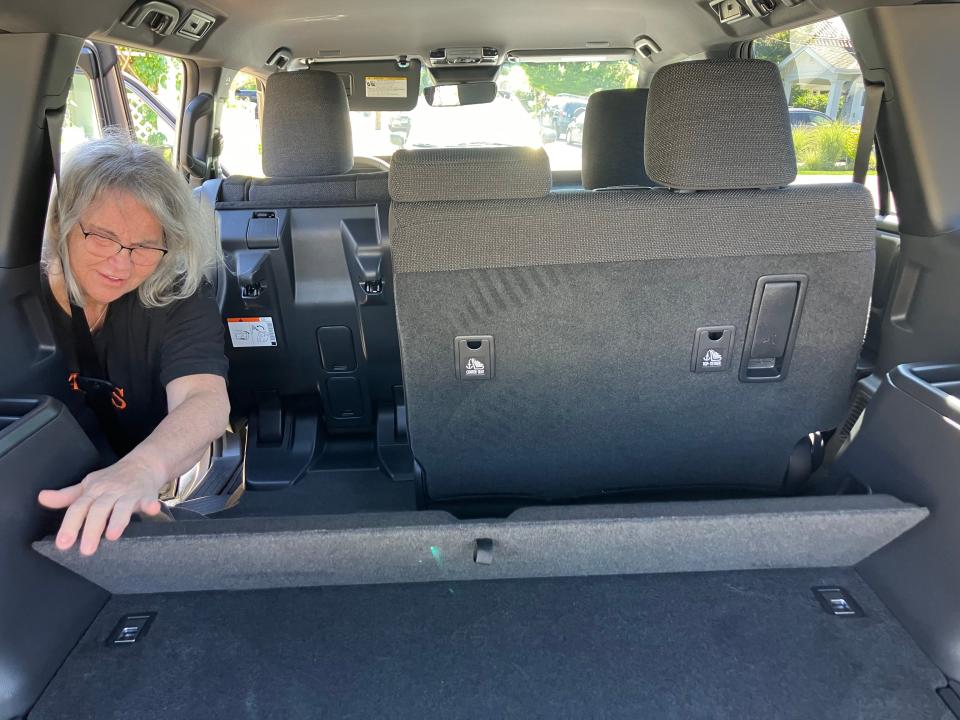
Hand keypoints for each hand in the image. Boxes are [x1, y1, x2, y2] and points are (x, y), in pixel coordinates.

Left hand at [37, 455, 168, 555]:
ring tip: (112, 536)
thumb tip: (42, 498)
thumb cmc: (113, 478)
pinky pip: (149, 501)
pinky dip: (151, 505)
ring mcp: (129, 493)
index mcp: (93, 491)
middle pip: (99, 509)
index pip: (78, 508)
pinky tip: (152, 509)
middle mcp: (110, 492)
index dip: (70, 525)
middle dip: (92, 529)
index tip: (63, 544)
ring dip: (118, 520)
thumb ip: (66, 496)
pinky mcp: (147, 495)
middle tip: (86, 550)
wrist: (143, 463)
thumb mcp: (88, 485)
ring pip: (122, 507)